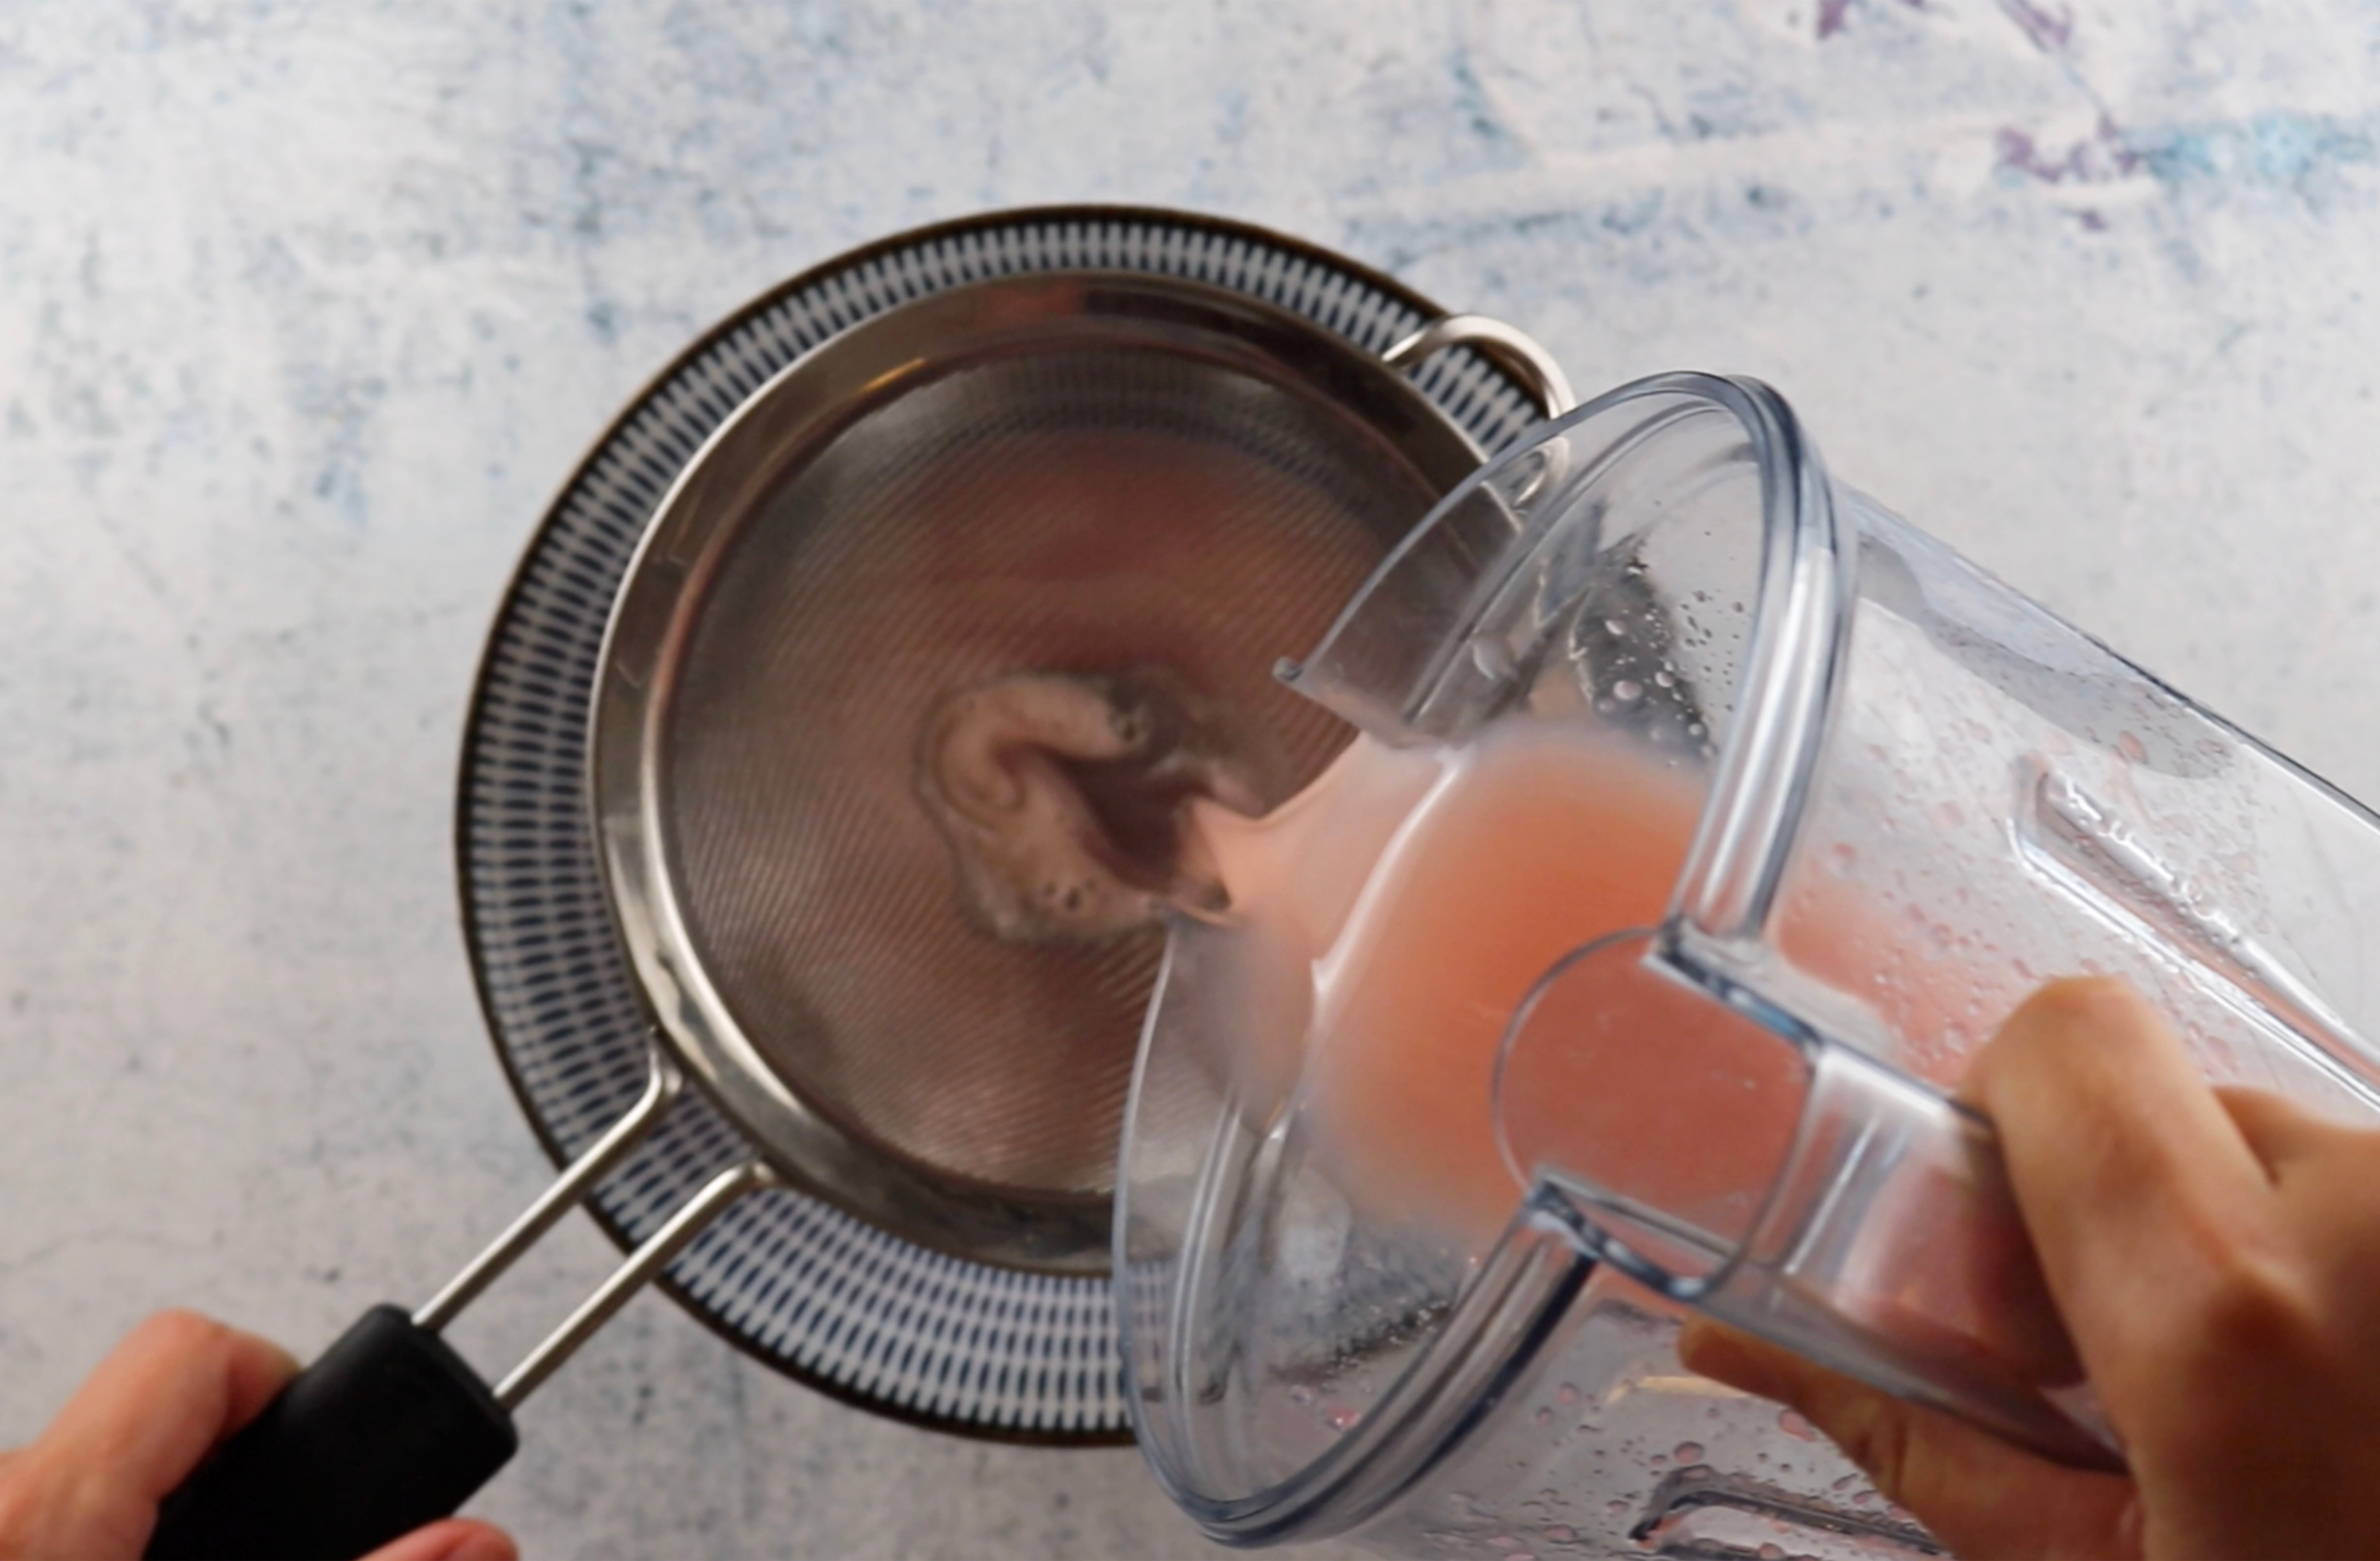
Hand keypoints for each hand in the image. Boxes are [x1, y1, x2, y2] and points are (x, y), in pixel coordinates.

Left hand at [0, 1310, 515, 1560]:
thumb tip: (470, 1542)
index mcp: (50, 1511)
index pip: (196, 1350)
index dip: (283, 1385)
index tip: (325, 1458)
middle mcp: (10, 1496)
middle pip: (163, 1412)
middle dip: (243, 1480)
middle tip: (279, 1532)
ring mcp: (4, 1517)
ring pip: (116, 1471)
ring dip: (180, 1512)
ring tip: (219, 1553)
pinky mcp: (9, 1540)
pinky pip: (66, 1508)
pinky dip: (125, 1531)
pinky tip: (161, 1557)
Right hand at [1682, 975, 2379, 1558]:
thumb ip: (1913, 1432)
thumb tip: (1733, 1332)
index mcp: (2234, 1317)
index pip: (2068, 1036)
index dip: (2009, 1113)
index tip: (2013, 1237)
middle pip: (2189, 1103)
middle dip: (2144, 1212)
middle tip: (2165, 1378)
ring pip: (2308, 1154)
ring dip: (2272, 1257)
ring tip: (2301, 1413)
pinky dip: (2354, 1275)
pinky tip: (2362, 1393)